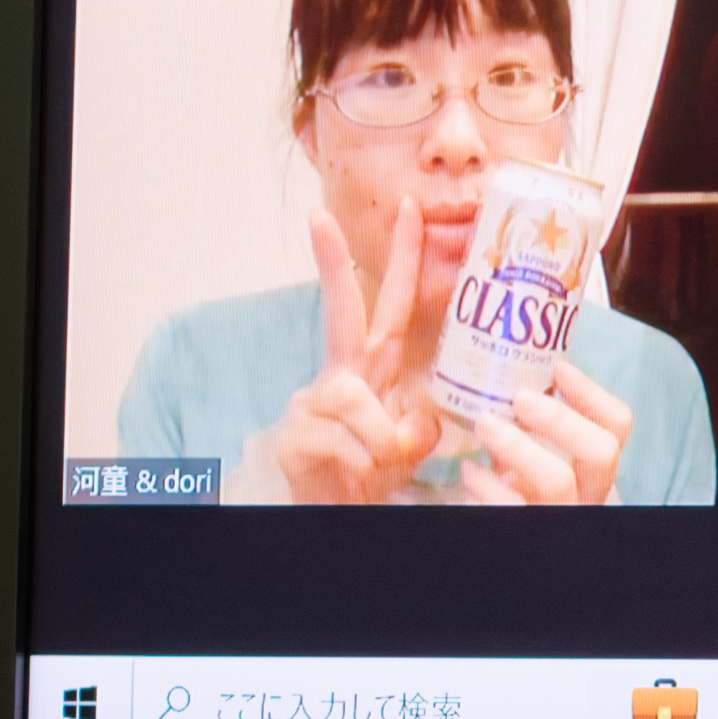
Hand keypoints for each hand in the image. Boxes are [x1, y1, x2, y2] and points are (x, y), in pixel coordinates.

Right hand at [240, 201, 441, 505]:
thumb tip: (416, 424)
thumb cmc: (367, 470)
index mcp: (372, 368)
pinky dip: (365, 461)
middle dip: (334, 262)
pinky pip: (347, 440)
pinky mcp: (297, 433)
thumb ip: (420, 426)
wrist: (329, 508)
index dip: (403, 261)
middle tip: (322, 216)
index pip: (391, 306)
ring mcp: (313, 400)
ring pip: (356, 398)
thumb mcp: (406, 445)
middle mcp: (341, 374)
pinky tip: (357, 472)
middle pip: (343, 310)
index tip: (407, 210)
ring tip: (379, 463)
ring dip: (381, 438)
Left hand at [452, 357, 634, 508]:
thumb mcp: (531, 449)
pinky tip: (469, 469)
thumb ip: (535, 421)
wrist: (491, 514)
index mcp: (594, 467)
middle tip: (519, 397)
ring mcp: (560, 515)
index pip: (618, 426)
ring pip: (559, 482)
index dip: (593, 393)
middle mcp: (589, 493)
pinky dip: (488, 485)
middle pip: (602, 452)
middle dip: (560, 419)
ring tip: (484, 423)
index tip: (558, 368)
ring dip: (518, 446)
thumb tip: (514, 364)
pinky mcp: (527, 529)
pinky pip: (513, 509)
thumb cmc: (510, 482)